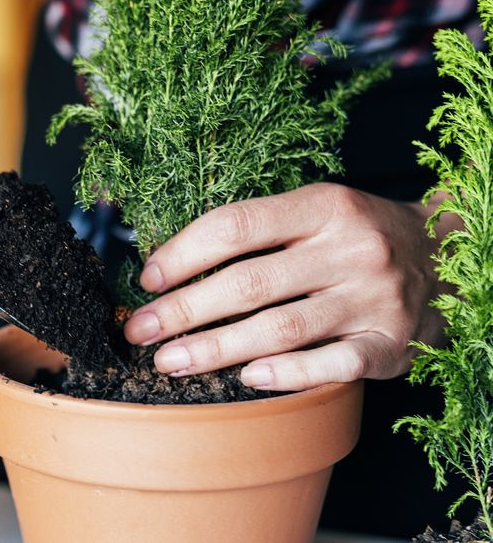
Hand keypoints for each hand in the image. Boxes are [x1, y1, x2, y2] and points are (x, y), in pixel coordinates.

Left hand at [123, 182, 454, 390]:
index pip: (237, 226)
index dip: (183, 253)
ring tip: (170, 363)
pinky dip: (286, 374)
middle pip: (250, 283)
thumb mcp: (314, 212)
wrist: (446, 258)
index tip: (146, 279)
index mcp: (323, 207)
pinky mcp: (390, 344)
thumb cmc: (354, 236)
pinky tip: (245, 379)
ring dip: (216, 349)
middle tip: (139, 331)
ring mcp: (373, 299)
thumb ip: (255, 232)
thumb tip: (169, 266)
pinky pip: (331, 365)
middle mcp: (351, 250)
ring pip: (280, 329)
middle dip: (184, 311)